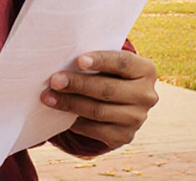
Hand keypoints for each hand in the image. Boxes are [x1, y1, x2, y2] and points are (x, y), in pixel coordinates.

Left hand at [42, 50, 158, 151]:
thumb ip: (94, 61)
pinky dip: (76, 122)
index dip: (101, 60)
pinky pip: (96, 130)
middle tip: (54, 81)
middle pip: (108, 89)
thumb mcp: (109, 63)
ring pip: (98, 111)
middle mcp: (147, 96)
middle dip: (78, 84)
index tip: (78, 60)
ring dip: (70, 104)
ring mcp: (137, 119)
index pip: (123, 63)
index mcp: (146, 70)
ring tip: (49, 97)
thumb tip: (61, 59)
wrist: (120, 103)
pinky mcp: (125, 136)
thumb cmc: (107, 73)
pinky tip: (61, 115)